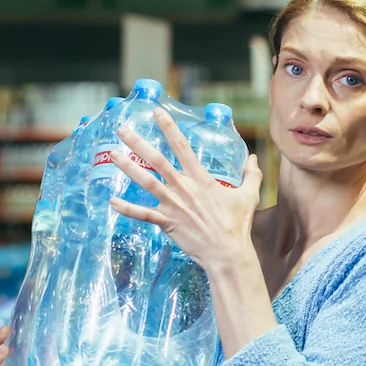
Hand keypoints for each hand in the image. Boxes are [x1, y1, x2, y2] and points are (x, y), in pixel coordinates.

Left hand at [110, 109, 262, 271]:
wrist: (227, 253)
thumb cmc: (238, 225)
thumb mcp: (249, 196)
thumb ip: (251, 175)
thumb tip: (253, 158)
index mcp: (202, 179)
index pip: (182, 146)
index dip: (168, 127)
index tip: (156, 112)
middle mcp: (184, 188)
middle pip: (157, 160)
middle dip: (138, 143)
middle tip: (122, 129)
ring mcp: (174, 205)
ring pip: (146, 182)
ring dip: (128, 168)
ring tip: (113, 154)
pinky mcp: (167, 223)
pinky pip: (143, 214)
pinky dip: (127, 208)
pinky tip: (112, 201)